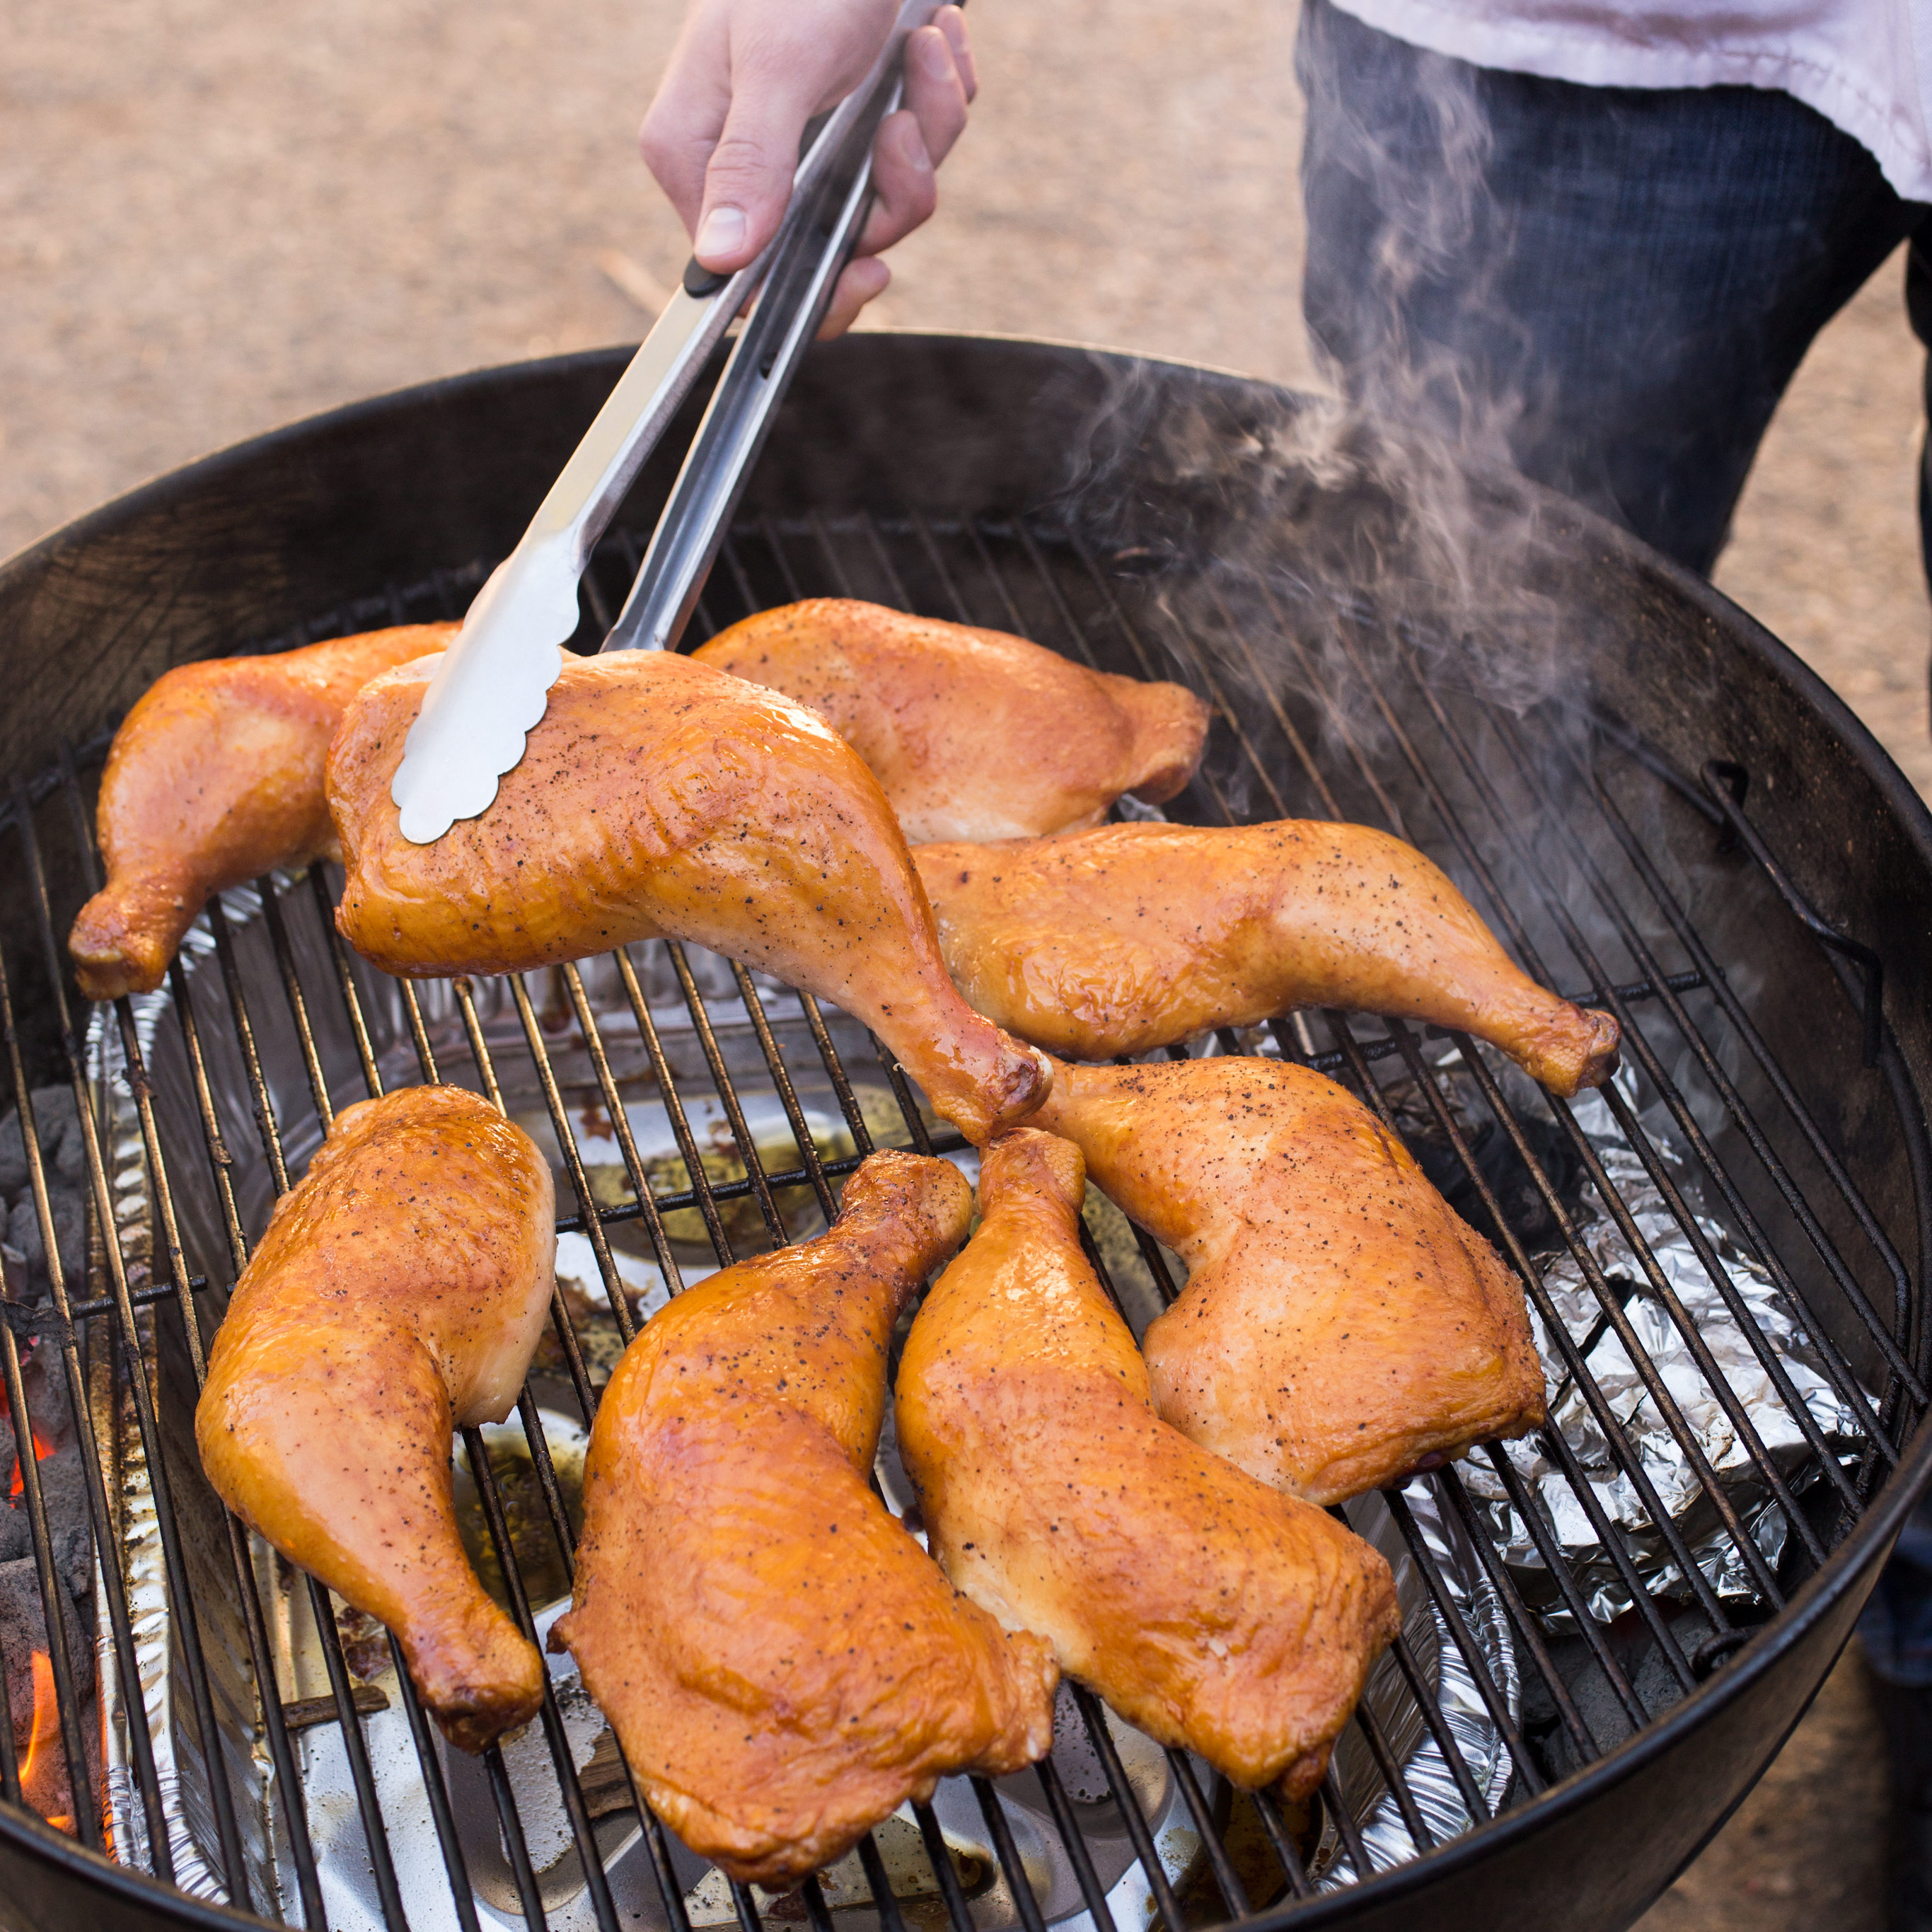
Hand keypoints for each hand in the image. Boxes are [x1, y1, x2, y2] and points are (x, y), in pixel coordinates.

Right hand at [640, 0, 976, 337]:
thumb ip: (751, 161)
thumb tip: (722, 257)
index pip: (746, 277)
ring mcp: (812, 147)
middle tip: (902, 131)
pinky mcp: (862, 122)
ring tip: (925, 54)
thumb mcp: (775, 66)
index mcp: (696, 158)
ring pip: (887, 200)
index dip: (813, 291)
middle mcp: (750, 165)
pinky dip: (939, 98)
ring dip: (927, 133)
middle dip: (890, 195)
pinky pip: (918, 152)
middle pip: (832, 248)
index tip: (868, 268)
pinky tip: (935, 38)